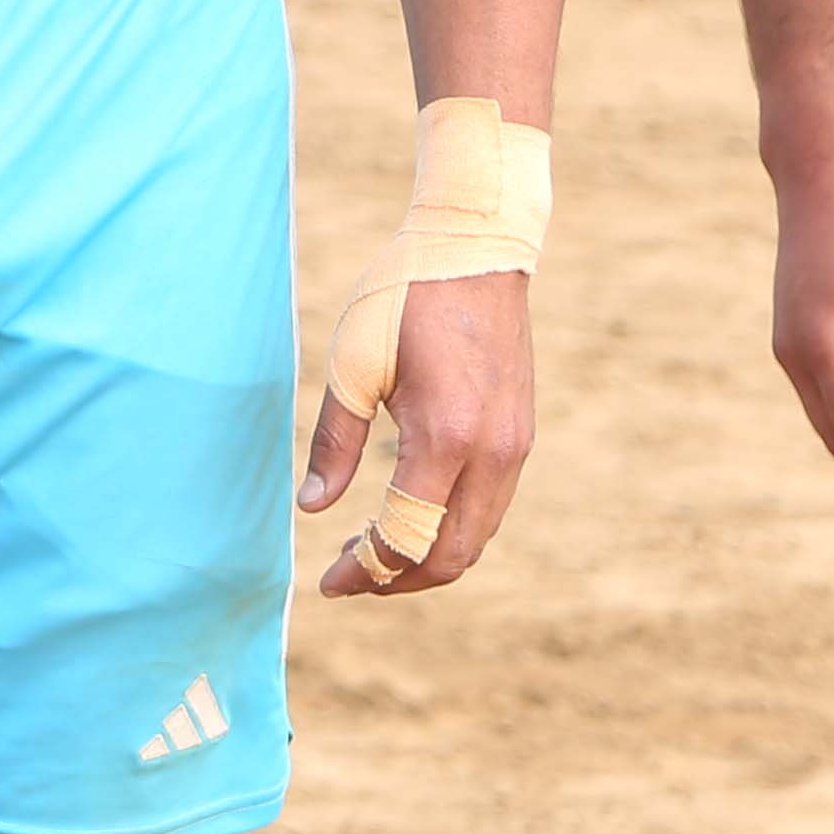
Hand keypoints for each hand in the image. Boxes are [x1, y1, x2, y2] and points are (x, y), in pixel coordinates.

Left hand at [300, 265, 532, 593]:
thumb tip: (312, 508)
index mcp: (446, 437)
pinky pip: (490, 508)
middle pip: (452, 557)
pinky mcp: (521, 435)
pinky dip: (452, 529)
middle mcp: (492, 452)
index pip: (407, 538)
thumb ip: (335, 441)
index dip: (366, 572)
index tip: (329, 583)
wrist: (476, 249)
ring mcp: (515, 446)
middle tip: (351, 575)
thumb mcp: (353, 365)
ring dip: (427, 558)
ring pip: (477, 537)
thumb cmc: (404, 297)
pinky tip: (413, 513)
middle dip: (399, 579)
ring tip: (374, 550)